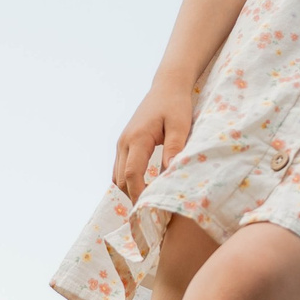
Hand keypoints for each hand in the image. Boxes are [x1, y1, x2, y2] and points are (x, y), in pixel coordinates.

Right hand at [112, 79, 193, 201]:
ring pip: (118, 176)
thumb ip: (175, 148)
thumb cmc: (176, 105)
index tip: (151, 210)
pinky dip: (129, 182)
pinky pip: (120, 169)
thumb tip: (170, 172)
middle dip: (134, 197)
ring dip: (130, 191)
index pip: (132, 174)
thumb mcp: (181, 125)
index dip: (139, 194)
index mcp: (137, 138)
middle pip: (121, 179)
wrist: (166, 87)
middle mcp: (124, 142)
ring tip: (149, 203)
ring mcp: (122, 143)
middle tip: (153, 212)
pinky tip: (145, 189)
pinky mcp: (125, 144)